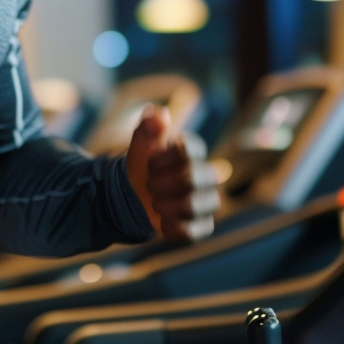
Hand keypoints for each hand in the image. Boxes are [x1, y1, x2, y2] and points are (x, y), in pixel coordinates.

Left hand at [126, 105, 218, 241]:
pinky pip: (194, 231)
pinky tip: (162, 222)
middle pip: (195, 179)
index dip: (166, 160)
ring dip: (168, 206)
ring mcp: (206, 201)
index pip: (191, 151)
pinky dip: (173, 228)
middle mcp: (206, 175)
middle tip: (150, 185)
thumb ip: (148, 127)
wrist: (136, 195)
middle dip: (165, 184)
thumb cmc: (143, 165)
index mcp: (193, 151)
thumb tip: (158, 112)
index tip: (150, 165)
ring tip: (155, 203)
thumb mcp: (141, 144)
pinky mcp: (202, 225)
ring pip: (196, 206)